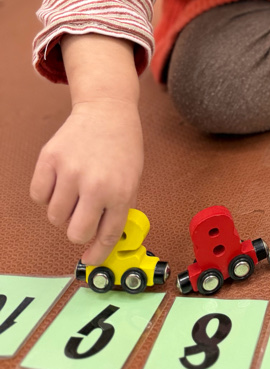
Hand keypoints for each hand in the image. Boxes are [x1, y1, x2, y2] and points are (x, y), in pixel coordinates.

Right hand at [30, 99, 143, 265]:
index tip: (90, 259)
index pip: (106, 236)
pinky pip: (38, 196)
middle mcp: (95, 185)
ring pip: (54, 217)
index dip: (97, 253)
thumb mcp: (132, 178)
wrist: (107, 109)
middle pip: (75, 233)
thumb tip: (100, 243)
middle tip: (83, 215)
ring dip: (63, 210)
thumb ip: (118, 209)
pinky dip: (46, 194)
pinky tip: (60, 180)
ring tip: (74, 191)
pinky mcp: (49, 159)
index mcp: (121, 192)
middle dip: (79, 230)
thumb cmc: (122, 145)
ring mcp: (70, 171)